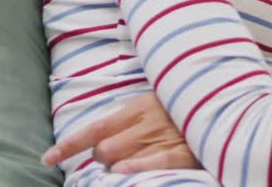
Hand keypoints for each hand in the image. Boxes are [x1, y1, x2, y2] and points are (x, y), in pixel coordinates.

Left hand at [41, 92, 197, 172]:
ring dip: (118, 167)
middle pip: (103, 151)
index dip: (68, 145)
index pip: (94, 129)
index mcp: (139, 108)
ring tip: (133, 162)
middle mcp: (145, 124)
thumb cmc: (187, 104)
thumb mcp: (158, 101)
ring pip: (118, 161)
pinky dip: (134, 168)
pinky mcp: (179, 153)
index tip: (47, 158)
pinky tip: (124, 171)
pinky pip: (150, 164)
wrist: (223, 100)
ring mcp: (161, 139)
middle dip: (103, 159)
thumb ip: (134, 117)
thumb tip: (105, 135)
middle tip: (119, 157)